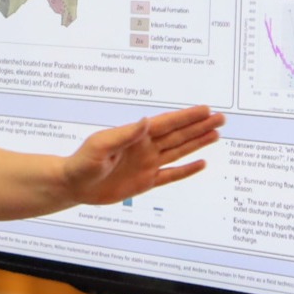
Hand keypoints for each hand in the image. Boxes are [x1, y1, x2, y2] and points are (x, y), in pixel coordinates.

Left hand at [63, 105, 223, 206]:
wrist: (73, 184)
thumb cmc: (82, 162)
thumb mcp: (101, 146)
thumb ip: (124, 135)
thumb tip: (146, 121)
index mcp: (135, 136)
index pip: (167, 124)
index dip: (186, 117)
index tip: (205, 109)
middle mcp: (145, 148)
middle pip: (178, 135)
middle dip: (199, 126)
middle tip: (220, 117)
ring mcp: (147, 164)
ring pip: (179, 151)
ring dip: (198, 143)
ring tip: (216, 134)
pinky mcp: (146, 182)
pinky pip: (171, 175)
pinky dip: (187, 170)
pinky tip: (201, 163)